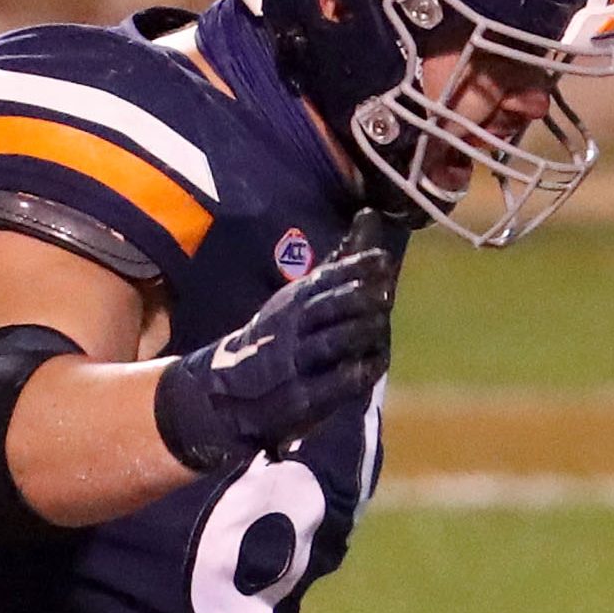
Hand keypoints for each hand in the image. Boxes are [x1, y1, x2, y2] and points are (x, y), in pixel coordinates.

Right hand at [152, 226, 394, 475]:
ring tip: (380, 325)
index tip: (382, 261)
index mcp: (296, 300)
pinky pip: (328, 385)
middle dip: (357, 298)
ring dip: (358, 331)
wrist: (228, 391)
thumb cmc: (280, 337)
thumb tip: (370, 214)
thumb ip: (341, 264)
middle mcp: (293, 327)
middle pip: (328, 306)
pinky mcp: (301, 398)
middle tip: (385, 293)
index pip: (327, 278)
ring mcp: (295, 362)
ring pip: (330, 341)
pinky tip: (370, 366)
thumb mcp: (302, 296)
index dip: (356, 268)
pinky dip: (350, 374)